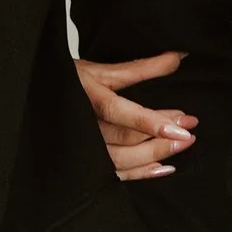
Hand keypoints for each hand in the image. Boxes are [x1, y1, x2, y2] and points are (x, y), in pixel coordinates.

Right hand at [76, 50, 199, 181]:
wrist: (41, 99)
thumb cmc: (68, 82)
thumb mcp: (102, 71)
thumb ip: (141, 68)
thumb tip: (178, 57)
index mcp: (85, 97)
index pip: (118, 112)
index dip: (150, 121)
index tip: (181, 124)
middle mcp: (83, 126)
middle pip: (125, 137)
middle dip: (161, 135)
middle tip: (190, 128)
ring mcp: (83, 148)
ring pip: (121, 159)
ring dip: (155, 154)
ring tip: (182, 144)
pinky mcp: (87, 163)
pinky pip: (114, 173)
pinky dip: (141, 173)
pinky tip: (163, 168)